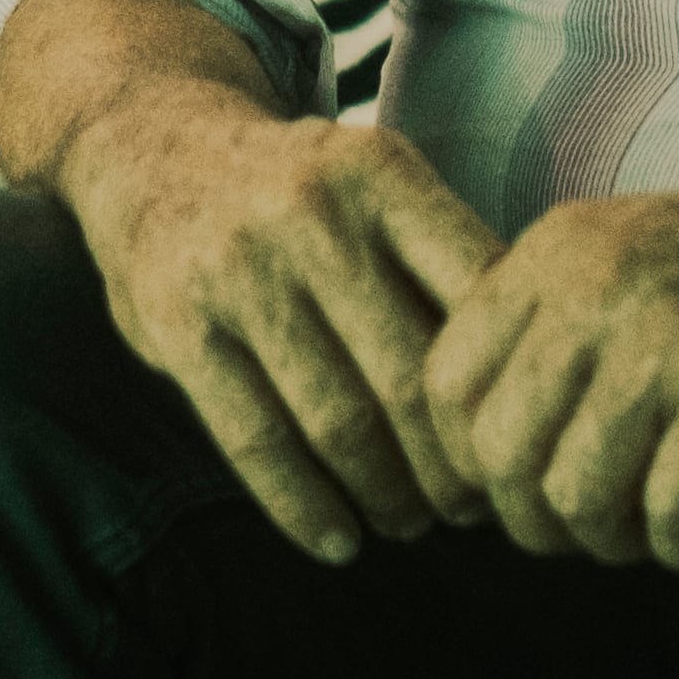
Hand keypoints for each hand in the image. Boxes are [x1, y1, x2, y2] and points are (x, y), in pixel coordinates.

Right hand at [66, 97, 504, 564]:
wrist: (147, 137)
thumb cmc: (295, 187)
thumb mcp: (370, 179)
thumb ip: (436, 254)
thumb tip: (532, 368)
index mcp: (382, 174)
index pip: (478, 296)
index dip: (508, 386)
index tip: (522, 437)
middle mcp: (314, 214)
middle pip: (412, 378)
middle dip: (453, 468)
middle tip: (472, 511)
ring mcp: (240, 269)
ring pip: (340, 421)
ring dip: (386, 497)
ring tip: (411, 525)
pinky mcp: (177, 323)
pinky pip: (256, 439)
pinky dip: (304, 507)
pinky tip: (337, 541)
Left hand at [424, 180, 678, 574]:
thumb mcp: (618, 257)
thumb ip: (541, 327)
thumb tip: (472, 456)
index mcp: (555, 252)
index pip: (445, 381)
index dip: (460, 459)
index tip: (506, 491)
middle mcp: (597, 288)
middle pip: (501, 452)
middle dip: (531, 521)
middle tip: (576, 535)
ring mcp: (666, 337)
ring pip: (578, 493)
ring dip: (607, 543)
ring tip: (642, 538)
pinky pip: (672, 512)